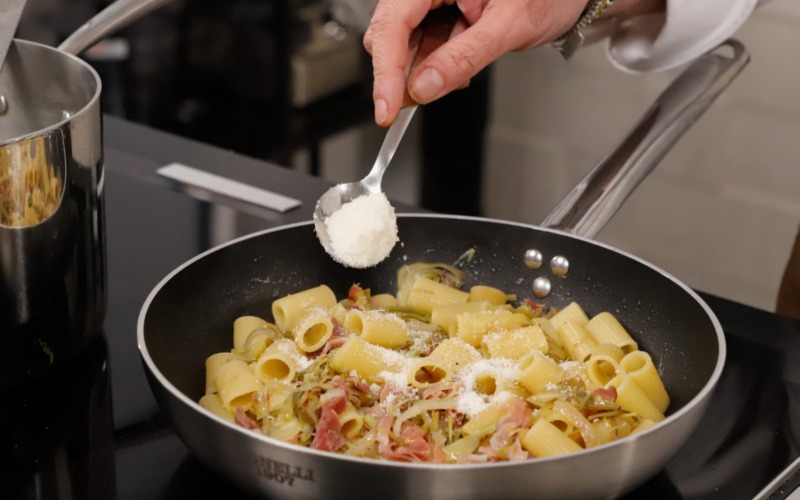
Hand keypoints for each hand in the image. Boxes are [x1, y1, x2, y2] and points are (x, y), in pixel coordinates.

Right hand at [364, 0, 586, 125]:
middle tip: (415, 101)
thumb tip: (423, 88)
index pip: (393, 22)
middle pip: (390, 31)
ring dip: (422, 67)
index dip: (386, 69)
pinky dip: (435, 61)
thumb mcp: (508, 27)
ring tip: (459, 72)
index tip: (386, 106)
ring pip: (404, 39)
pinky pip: (423, 40)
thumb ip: (462, 57)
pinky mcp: (439, 9)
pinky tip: (458, 64)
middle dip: (402, 70)